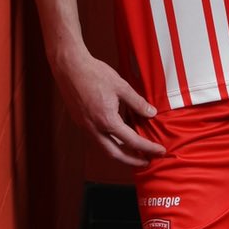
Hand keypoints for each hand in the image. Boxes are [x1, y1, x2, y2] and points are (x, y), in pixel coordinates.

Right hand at [54, 46, 167, 165]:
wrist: (69, 67)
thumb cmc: (94, 74)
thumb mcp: (122, 86)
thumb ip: (137, 103)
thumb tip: (151, 113)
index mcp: (107, 120)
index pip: (132, 141)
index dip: (148, 148)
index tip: (159, 150)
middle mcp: (94, 128)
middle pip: (115, 155)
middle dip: (132, 161)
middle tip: (146, 161)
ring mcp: (85, 126)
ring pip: (103, 148)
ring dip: (119, 154)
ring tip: (133, 152)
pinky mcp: (80, 122)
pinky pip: (96, 139)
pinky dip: (109, 143)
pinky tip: (117, 136)